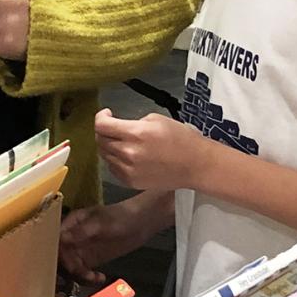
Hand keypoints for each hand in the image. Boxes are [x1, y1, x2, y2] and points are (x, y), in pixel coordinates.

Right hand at [59, 188, 175, 287]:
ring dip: (78, 275)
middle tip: (82, 273)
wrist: (140, 223)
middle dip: (67, 267)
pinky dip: (88, 279)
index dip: (56, 252)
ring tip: (93, 278)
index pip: (54, 240)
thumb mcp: (101, 224)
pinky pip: (81, 273)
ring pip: (68, 267)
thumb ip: (81, 232)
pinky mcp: (89, 260)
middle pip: (58, 256)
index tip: (68, 262)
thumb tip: (61, 240)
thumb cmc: (121, 218)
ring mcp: (79, 250)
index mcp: (69, 223)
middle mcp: (70, 237)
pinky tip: (100, 278)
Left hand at [95, 108, 209, 189]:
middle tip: (114, 128)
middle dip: (104, 131)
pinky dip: (115, 160)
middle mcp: (128, 153)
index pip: (101, 126)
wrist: (196, 165)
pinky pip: (112, 168)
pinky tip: (128, 156)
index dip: (101, 117)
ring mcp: (128, 170)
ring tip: (123, 142)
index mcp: (135, 133)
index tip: (107, 114)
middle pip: (100, 140)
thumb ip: (133, 122)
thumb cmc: (180, 139)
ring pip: (104, 155)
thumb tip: (120, 126)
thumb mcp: (156, 120)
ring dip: (109, 146)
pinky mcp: (130, 182)